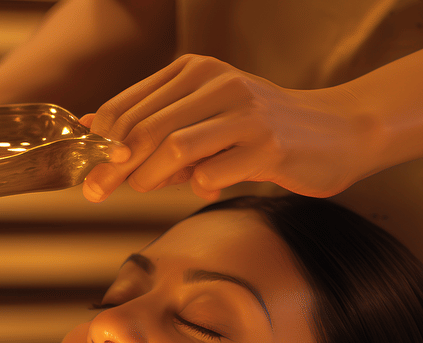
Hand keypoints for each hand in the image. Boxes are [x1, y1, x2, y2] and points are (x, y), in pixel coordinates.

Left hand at [81, 54, 370, 202]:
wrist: (337, 131)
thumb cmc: (261, 129)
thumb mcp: (204, 113)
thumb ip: (154, 121)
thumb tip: (90, 128)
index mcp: (195, 70)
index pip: (130, 106)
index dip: (100, 143)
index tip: (86, 174)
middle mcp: (217, 83)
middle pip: (145, 128)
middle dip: (113, 165)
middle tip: (96, 193)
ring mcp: (244, 113)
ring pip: (173, 147)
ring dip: (148, 178)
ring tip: (144, 191)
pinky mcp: (267, 146)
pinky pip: (213, 174)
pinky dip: (198, 187)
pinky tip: (206, 188)